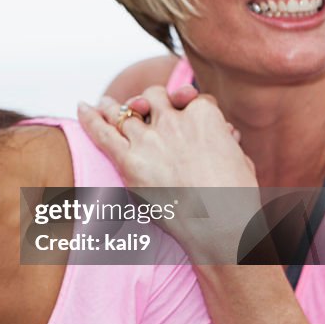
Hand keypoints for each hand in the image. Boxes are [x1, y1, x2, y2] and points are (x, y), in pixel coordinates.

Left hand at [80, 86, 253, 187]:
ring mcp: (148, 140)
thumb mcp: (242, 161)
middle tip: (146, 109)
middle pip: (155, 96)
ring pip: (125, 111)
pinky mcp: (128, 162)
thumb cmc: (237, 199)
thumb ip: (227, 141)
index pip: (193, 99)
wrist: (222, 227)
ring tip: (105, 104)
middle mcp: (173, 121)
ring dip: (114, 106)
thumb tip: (226, 133)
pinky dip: (90, 118)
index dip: (191, 108)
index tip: (190, 119)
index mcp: (204, 115)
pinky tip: (82, 107)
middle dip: (152, 101)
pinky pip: (102, 132)